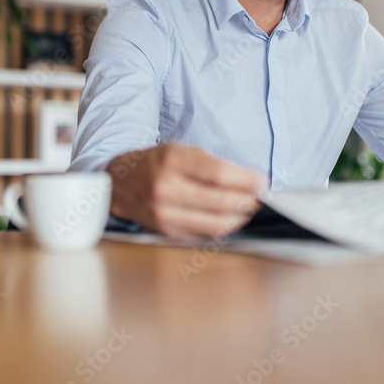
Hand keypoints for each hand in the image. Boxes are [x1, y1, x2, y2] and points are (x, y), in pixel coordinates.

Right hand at [107, 142, 265, 237]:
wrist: (120, 182)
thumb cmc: (157, 163)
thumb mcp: (181, 150)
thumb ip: (212, 165)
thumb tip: (248, 182)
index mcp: (173, 161)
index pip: (220, 175)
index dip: (247, 181)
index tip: (263, 183)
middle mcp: (167, 188)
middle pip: (221, 202)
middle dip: (248, 201)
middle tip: (259, 198)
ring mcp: (165, 213)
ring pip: (215, 223)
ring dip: (239, 218)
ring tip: (247, 209)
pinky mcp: (166, 230)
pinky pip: (204, 234)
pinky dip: (222, 227)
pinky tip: (229, 218)